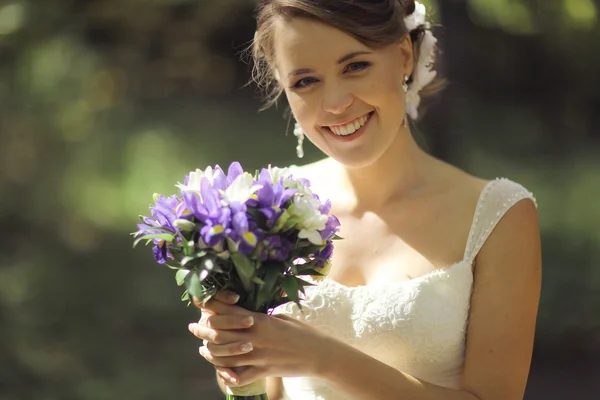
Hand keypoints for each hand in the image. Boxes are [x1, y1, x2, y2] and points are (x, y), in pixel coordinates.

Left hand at [188, 292, 330, 386]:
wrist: (319, 353)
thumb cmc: (302, 332)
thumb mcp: (281, 318)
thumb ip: (262, 316)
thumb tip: (247, 313)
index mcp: (260, 319)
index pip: (228, 310)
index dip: (212, 305)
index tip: (202, 303)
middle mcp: (255, 336)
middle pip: (219, 332)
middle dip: (203, 329)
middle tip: (194, 327)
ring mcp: (258, 355)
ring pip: (224, 355)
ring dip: (210, 352)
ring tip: (203, 349)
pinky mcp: (263, 371)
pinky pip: (240, 376)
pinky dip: (228, 375)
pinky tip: (222, 372)